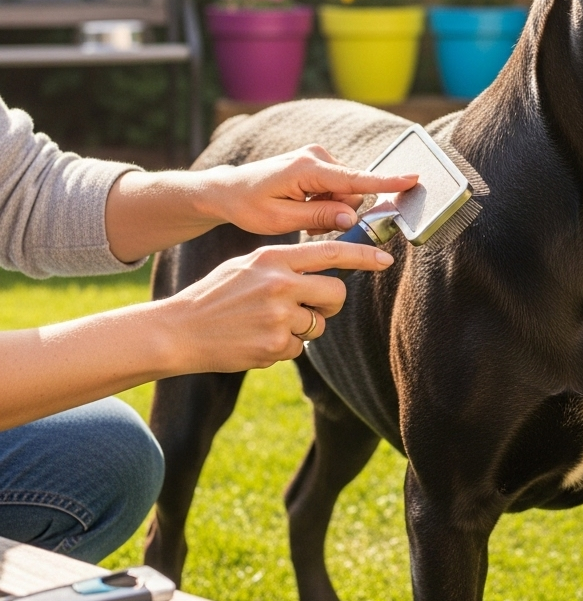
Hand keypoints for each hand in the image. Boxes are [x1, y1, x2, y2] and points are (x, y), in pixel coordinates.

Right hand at [157, 238, 393, 372]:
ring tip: (266, 324)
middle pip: (336, 293)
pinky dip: (285, 348)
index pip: (331, 252)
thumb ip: (286, 264)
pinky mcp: (275, 346)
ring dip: (303, 328)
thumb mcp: (249, 265)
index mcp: (273, 257)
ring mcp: (279, 316)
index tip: (385, 259)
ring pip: (319, 324)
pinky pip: (300, 348)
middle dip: (330, 304)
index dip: (364, 255)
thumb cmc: (217, 295)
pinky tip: (257, 341)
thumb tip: (329, 267)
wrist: (178, 330)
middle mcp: (280, 283)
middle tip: (312, 308)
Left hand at [199, 145, 418, 234]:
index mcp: (307, 169)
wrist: (229, 190)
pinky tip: (305, 208)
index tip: (413, 178)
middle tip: (310, 225)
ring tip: (304, 217)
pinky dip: (326, 203)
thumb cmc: (249, 206)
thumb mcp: (281, 219)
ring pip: (346, 194)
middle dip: (338, 213)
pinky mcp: (318, 163)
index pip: (354, 179)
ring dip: (331, 210)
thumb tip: (352, 216)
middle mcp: (316, 157)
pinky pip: (337, 189)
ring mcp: (317, 157)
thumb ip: (319, 217)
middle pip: (351, 193)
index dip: (385, 182)